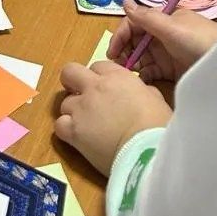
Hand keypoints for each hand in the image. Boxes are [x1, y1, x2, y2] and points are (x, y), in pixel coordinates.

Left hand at [55, 60, 172, 175]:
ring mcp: (81, 108)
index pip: (97, 65)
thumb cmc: (156, 123)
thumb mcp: (155, 97)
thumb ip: (141, 90)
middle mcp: (94, 87)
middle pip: (69, 72)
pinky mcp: (73, 131)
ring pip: (64, 102)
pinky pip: (59, 125)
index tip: (105, 90)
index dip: (99, 77)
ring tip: (85, 124)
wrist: (146, 150)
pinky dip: (66, 130)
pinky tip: (77, 137)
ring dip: (72, 111)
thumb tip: (139, 94)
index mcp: (116, 76)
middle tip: (83, 98)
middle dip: (73, 83)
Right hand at [108, 0, 216, 82]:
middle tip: (118, 66)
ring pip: (141, 57)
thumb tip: (125, 1)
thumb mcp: (171, 27)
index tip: (113, 53)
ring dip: (132, 64)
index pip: (134, 23)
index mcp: (163, 19)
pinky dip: (143, 75)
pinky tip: (140, 81)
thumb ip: (147, 17)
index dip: (121, 35)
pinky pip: (151, 71)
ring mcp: (166, 52)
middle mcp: (162, 34)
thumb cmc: (198, 40)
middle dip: (124, 51)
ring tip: (128, 75)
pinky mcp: (171, 70)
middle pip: (135, 40)